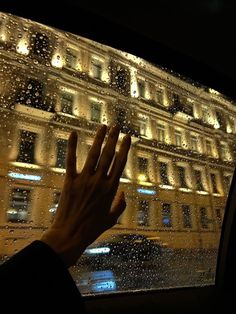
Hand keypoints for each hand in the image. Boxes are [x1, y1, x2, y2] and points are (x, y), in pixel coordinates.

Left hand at [41, 124, 130, 266]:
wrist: (70, 234)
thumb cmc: (92, 229)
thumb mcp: (111, 219)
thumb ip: (120, 205)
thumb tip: (123, 193)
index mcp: (111, 189)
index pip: (120, 163)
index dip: (124, 148)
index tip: (127, 138)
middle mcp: (99, 181)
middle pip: (108, 155)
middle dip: (113, 139)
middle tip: (116, 126)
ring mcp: (84, 180)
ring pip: (93, 154)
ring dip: (98, 139)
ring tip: (103, 126)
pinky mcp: (70, 181)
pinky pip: (71, 161)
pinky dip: (72, 146)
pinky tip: (73, 133)